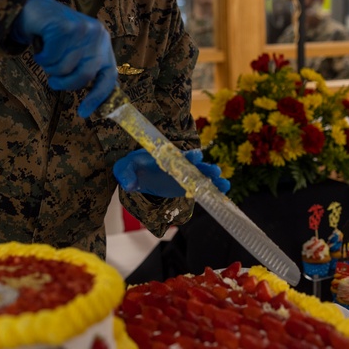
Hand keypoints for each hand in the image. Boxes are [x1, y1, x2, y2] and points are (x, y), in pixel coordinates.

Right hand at [11, 0, 116, 117]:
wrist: (36, 10)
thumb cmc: (55, 37)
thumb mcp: (76, 53)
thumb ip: (85, 69)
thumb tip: (93, 104)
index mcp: (104, 44)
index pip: (109, 76)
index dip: (97, 97)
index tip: (83, 113)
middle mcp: (98, 36)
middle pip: (84, 76)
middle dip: (64, 83)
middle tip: (53, 81)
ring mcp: (83, 29)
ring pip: (63, 68)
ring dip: (49, 67)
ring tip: (47, 54)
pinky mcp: (65, 26)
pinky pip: (50, 58)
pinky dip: (41, 57)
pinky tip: (41, 45)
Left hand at [113, 149, 229, 197]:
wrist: (138, 175)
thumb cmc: (133, 167)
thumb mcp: (125, 168)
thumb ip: (126, 173)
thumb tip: (130, 185)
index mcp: (167, 157)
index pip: (180, 155)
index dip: (188, 156)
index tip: (196, 156)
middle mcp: (179, 165)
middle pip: (195, 166)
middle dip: (205, 168)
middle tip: (215, 171)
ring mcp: (185, 176)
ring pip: (201, 177)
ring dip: (212, 180)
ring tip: (224, 184)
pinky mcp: (186, 186)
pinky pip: (200, 188)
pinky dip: (211, 190)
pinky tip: (223, 193)